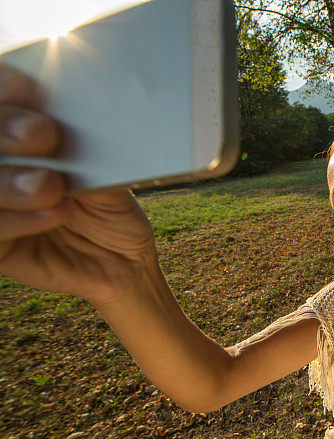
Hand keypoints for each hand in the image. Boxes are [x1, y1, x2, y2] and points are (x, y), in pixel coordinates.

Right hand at [0, 63, 157, 304]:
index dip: (6, 86)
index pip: (2, 96)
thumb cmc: (111, 208)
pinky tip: (54, 214)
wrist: (124, 261)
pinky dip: (18, 219)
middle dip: (4, 127)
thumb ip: (84, 149)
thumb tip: (77, 118)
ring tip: (52, 186)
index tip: (27, 87)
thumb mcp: (108, 173)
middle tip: (43, 135)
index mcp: (20, 132)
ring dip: (10, 181)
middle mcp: (3, 161)